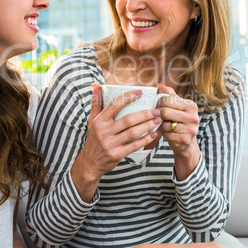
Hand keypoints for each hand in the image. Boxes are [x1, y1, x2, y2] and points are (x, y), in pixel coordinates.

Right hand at [71, 83, 160, 201]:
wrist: (90, 163)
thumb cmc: (94, 138)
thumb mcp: (92, 120)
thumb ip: (96, 102)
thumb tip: (96, 84)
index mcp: (99, 120)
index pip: (115, 105)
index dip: (128, 97)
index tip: (140, 92)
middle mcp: (104, 131)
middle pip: (127, 119)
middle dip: (144, 114)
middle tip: (156, 111)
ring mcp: (110, 144)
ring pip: (132, 132)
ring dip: (147, 126)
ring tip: (157, 120)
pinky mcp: (117, 154)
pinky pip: (134, 146)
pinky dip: (145, 140)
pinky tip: (153, 134)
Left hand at [157, 83, 200, 179]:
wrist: (186, 141)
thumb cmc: (179, 120)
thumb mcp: (176, 106)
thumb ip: (168, 94)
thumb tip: (159, 85)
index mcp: (191, 105)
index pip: (169, 99)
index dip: (159, 102)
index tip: (156, 106)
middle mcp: (193, 116)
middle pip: (166, 112)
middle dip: (158, 114)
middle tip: (156, 115)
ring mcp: (191, 129)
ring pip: (166, 124)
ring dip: (160, 125)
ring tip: (162, 124)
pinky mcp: (185, 139)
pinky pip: (167, 134)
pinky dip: (163, 133)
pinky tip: (165, 131)